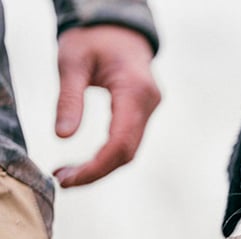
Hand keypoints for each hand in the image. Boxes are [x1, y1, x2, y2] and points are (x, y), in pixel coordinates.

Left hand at [53, 25, 160, 186]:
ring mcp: (150, 110)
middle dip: (95, 172)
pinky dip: (107, 156)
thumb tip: (63, 137)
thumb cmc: (93, 40)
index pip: (120, 142)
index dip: (96, 166)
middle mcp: (149, 104)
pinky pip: (129, 142)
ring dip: (100, 167)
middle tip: (62, 179)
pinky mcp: (144, 114)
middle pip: (126, 153)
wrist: (119, 29)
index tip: (67, 178)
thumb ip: (69, 99)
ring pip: (129, 151)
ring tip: (68, 172)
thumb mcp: (72, 62)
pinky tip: (86, 161)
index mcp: (135, 90)